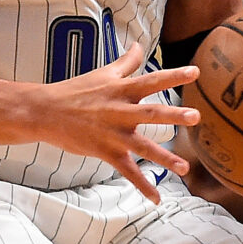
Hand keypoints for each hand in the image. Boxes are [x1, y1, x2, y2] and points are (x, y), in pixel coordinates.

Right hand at [43, 43, 199, 202]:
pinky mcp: (105, 151)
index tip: (196, 73)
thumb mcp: (103, 73)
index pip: (152, 80)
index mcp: (122, 90)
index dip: (174, 76)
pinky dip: (142, 186)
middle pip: (151, 113)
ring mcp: (113, 133)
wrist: (46, 111)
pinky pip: (127, 171)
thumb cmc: (75, 90)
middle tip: (195, 117)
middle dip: (173, 115)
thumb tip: (139, 45)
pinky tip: (156, 198)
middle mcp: (120, 111)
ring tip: (184, 167)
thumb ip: (126, 62)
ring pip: (143, 146)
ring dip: (164, 157)